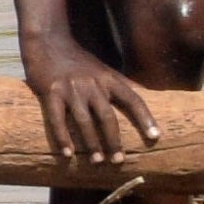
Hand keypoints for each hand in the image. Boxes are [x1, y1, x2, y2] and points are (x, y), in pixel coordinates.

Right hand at [25, 33, 160, 165]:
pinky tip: (68, 154)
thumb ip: (123, 85)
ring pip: (84, 121)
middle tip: (118, 160)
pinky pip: (57, 119)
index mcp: (109, 79)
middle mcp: (92, 84)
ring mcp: (71, 89)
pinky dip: (63, 138)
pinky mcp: (50, 92)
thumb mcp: (104, 70)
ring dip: (91, 144)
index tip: (155, 136)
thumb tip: (149, 96)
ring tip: (97, 161)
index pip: (133, 99)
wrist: (48, 42)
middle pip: (107, 116)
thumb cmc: (78, 61)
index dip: (145, 118)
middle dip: (114, 140)